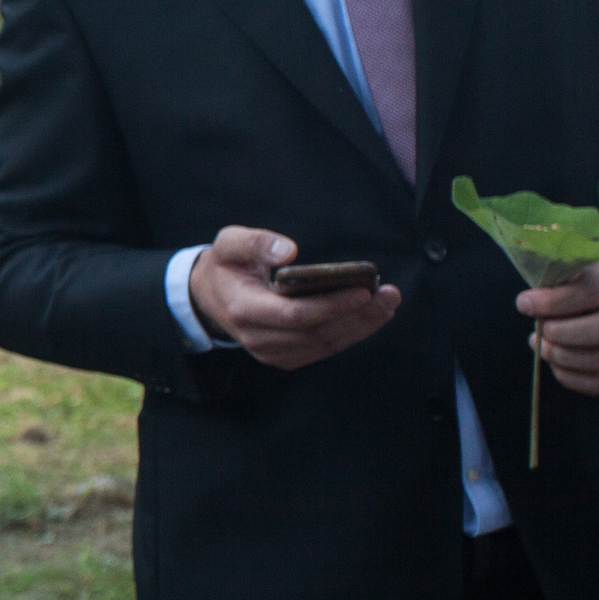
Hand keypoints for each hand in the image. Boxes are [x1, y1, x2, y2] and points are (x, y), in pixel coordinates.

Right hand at [188, 227, 402, 369]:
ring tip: (388, 303)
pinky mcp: (284, 357)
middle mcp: (257, 339)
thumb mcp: (228, 243)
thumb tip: (289, 251)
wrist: (209, 297)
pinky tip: (371, 315)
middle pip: (318, 333)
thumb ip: (255, 242)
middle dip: (358, 315)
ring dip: (361, 326)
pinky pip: (323, 349)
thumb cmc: (225, 266)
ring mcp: (271, 352)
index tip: (363, 290)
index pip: (295, 315)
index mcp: (243, 310)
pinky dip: (351, 333)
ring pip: (325, 345)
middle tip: (389, 294)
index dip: (332, 305)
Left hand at [521, 260, 598, 395]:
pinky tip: (555, 363)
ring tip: (542, 346)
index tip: (523, 304)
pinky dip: (568, 376)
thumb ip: (552, 285)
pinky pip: (597, 383)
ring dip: (561, 357)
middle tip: (540, 332)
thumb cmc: (579, 290)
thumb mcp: (570, 275)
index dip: (553, 301)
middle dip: (560, 334)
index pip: (590, 292)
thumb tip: (528, 304)